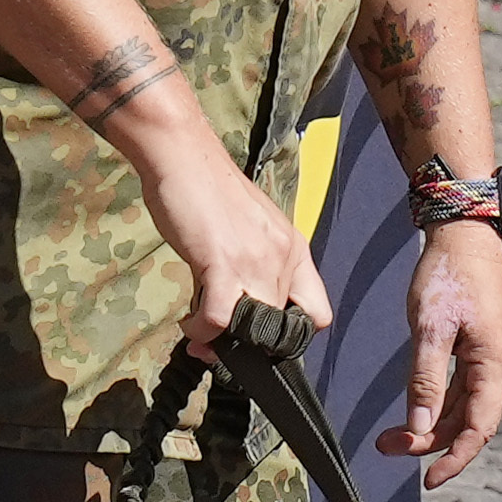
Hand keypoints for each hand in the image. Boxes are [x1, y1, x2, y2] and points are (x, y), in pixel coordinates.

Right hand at [107, 84, 331, 352]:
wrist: (183, 155)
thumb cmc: (209, 191)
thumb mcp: (248, 230)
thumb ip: (253, 264)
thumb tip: (241, 305)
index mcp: (294, 249)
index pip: (317, 314)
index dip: (288, 335)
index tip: (257, 335)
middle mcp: (284, 257)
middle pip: (280, 330)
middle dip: (248, 346)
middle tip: (216, 343)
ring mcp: (257, 260)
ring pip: (253, 330)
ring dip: (224, 343)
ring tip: (202, 336)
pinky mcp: (223, 261)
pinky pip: (221, 318)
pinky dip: (203, 332)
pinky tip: (191, 324)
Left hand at [390, 216, 501, 480]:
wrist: (463, 230)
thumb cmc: (447, 273)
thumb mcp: (430, 327)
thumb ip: (426, 380)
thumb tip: (420, 426)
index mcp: (494, 362)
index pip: (479, 428)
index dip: (455, 458)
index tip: (428, 481)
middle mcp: (498, 362)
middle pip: (469, 420)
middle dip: (430, 440)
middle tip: (386, 446)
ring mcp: (491, 352)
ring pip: (464, 404)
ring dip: (430, 422)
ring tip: (391, 434)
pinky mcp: (480, 342)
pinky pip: (462, 384)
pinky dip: (438, 401)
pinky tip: (414, 404)